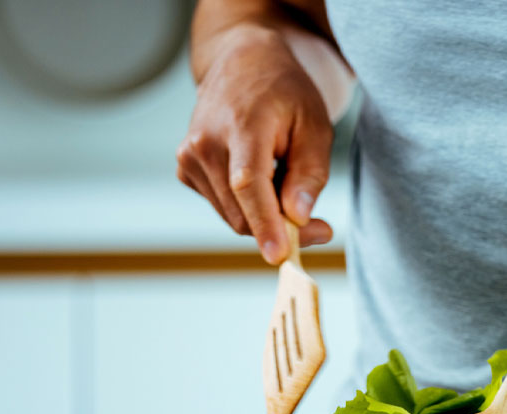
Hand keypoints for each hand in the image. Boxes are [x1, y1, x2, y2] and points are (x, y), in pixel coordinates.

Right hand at [177, 24, 333, 263]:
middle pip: (243, 212)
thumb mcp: (315, 126)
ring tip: (286, 180)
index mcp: (240, 126)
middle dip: (282, 230)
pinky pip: (224, 207)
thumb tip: (298, 216)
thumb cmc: (285, 94)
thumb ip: (310, 173)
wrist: (242, 64)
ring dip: (265, 216)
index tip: (280, 255)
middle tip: (321, 228)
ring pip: (234, 216)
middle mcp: (204, 144)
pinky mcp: (185, 170)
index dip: (265, 224)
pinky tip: (261, 175)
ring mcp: (189, 158)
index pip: (248, 185)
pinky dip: (247, 206)